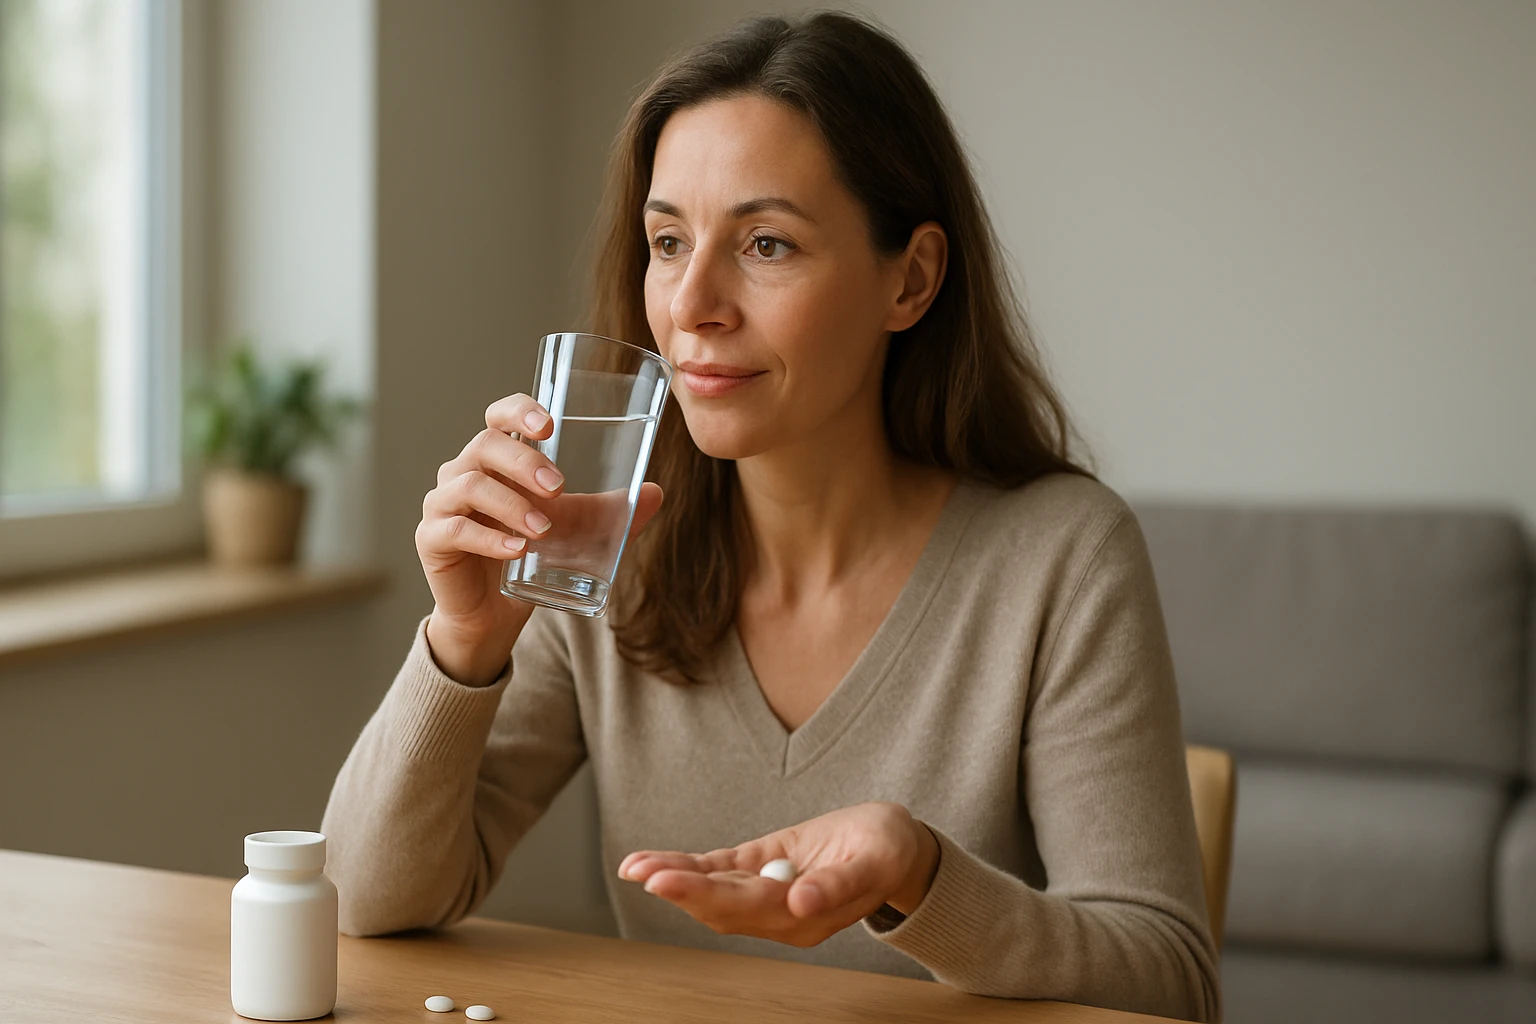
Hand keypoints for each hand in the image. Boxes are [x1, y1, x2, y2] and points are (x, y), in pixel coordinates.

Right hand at [417, 393, 663, 684]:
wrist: (494, 614)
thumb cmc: (530, 556)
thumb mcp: (576, 531)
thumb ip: (611, 513)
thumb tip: (656, 492)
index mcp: (496, 460)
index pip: (498, 417)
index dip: (518, 411)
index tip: (549, 425)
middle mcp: (464, 473)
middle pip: (485, 445)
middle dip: (523, 461)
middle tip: (558, 487)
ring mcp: (443, 505)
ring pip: (469, 485)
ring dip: (511, 504)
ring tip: (544, 531)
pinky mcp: (432, 540)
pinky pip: (454, 529)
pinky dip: (488, 538)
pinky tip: (517, 551)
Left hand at [617, 802, 940, 947]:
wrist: (895, 847)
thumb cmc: (889, 850)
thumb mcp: (878, 858)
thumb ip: (841, 883)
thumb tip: (801, 901)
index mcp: (810, 917)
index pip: (749, 908)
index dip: (705, 895)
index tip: (667, 882)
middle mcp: (782, 913)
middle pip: (723, 906)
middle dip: (679, 889)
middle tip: (641, 872)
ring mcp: (769, 892)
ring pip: (714, 891)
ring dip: (675, 879)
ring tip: (635, 866)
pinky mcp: (762, 869)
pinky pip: (719, 871)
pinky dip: (687, 867)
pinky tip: (654, 864)